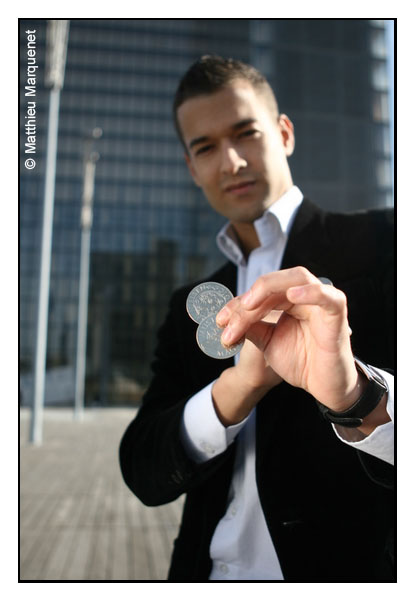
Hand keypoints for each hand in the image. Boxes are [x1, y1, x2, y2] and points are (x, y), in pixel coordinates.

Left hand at [216, 267, 359, 412]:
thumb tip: (225, 319)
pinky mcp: (337, 315)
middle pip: (275, 283)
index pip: (261, 292)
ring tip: (250, 304)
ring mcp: (322, 302)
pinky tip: (292, 295)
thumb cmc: (301, 362)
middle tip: (231, 316)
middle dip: (251, 297)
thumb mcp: (267, 343)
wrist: (323, 388)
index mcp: (289, 300)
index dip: (238, 304)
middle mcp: (305, 296)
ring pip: (298, 279)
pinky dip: (311, 292)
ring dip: (271, 288)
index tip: (220, 321)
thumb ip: (250, 327)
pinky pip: (329, 297)